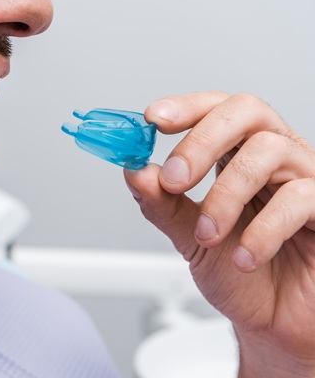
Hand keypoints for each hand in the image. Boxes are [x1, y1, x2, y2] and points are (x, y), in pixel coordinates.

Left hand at [124, 91, 314, 376]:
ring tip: (208, 235)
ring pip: (268, 152)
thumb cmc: (240, 275)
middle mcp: (273, 158)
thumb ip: (163, 204)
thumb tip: (133, 170)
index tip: (152, 119)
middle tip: (173, 179)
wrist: (275, 323)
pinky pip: (301, 198)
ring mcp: (305, 178)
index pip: (216, 109)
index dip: (186, 107)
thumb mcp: (190, 238)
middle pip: (244, 113)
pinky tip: (243, 258)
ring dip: (225, 195)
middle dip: (200, 141)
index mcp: (237, 156)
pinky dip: (262, 230)